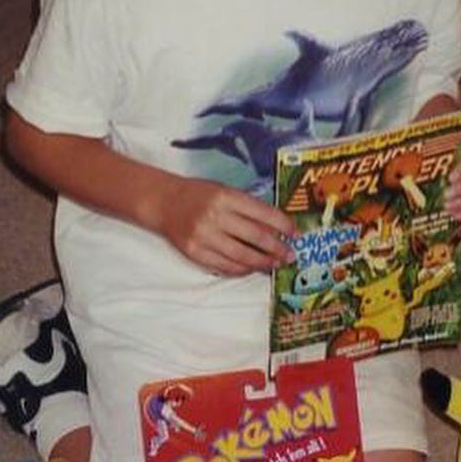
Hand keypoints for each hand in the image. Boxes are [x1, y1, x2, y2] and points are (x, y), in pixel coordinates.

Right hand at [154, 177, 295, 276]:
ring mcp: (204, 237)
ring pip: (242, 256)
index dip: (283, 225)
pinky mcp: (195, 253)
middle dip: (278, 248)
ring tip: (274, 263)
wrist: (165, 203)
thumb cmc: (200, 195)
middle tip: (290, 255)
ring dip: (262, 262)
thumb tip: (276, 229)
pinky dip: (241, 269)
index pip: (262, 213)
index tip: (295, 233)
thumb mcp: (225, 192)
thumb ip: (248, 209)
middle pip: (256, 237)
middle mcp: (215, 216)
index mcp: (226, 196)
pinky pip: (225, 266)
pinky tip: (252, 268)